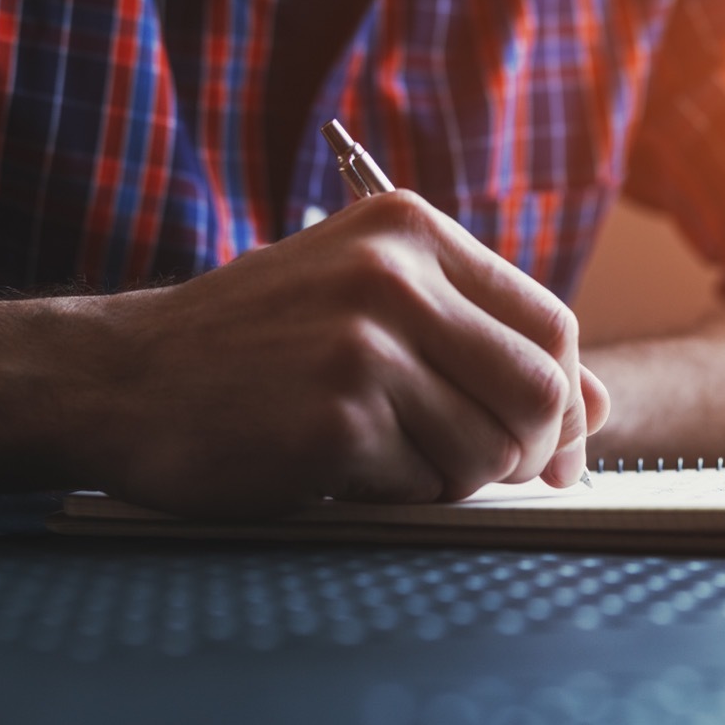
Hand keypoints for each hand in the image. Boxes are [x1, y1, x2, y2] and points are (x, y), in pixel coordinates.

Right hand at [68, 191, 608, 515]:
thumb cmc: (260, 342)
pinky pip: (425, 483)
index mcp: (410, 231)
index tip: (558, 443)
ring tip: (404, 460)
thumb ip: (485, 341)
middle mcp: (392, 276)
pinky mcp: (335, 419)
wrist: (125, 376)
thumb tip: (599, 405)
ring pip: (490, 447)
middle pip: (539, 387)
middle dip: (533, 449)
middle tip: (503, 473)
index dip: (570, 395)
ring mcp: (363, 346)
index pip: (550, 321)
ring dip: (462, 477)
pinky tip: (352, 468)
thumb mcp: (373, 306)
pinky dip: (405, 493)